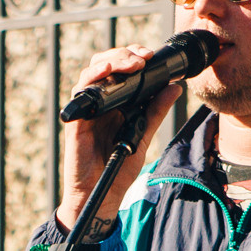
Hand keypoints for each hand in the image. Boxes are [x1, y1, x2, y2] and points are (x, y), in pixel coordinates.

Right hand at [55, 45, 188, 230]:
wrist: (102, 196)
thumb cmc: (118, 169)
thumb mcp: (142, 136)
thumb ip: (155, 111)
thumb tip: (174, 87)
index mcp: (115, 103)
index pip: (121, 70)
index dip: (134, 57)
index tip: (152, 56)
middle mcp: (100, 102)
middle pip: (106, 64)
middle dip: (124, 54)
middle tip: (144, 57)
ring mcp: (87, 110)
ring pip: (92, 72)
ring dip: (112, 61)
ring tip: (132, 62)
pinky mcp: (76, 120)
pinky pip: (79, 93)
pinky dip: (92, 78)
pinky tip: (105, 72)